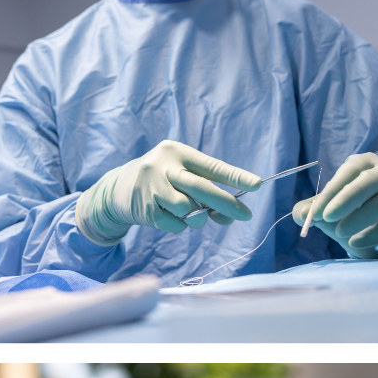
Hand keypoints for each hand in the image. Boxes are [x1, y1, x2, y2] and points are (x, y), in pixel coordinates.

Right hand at [76, 140, 261, 245]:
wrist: (120, 188)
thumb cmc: (164, 179)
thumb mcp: (182, 171)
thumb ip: (206, 187)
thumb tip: (232, 214)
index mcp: (178, 152)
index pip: (212, 166)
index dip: (235, 177)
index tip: (257, 185)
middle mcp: (163, 167)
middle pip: (202, 188)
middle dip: (227, 204)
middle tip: (246, 215)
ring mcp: (152, 188)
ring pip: (189, 211)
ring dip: (198, 218)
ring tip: (190, 211)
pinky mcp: (145, 210)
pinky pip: (176, 226)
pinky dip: (181, 226)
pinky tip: (170, 215)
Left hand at [292, 153, 377, 258]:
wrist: (373, 240)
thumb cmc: (348, 216)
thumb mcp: (325, 211)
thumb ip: (309, 210)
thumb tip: (302, 213)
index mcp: (364, 163)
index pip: (348, 172)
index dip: (331, 192)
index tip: (315, 213)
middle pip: (370, 181)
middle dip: (347, 199)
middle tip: (326, 218)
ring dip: (362, 217)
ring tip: (340, 234)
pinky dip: (375, 234)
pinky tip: (355, 243)